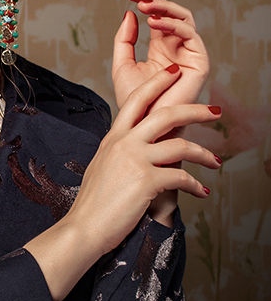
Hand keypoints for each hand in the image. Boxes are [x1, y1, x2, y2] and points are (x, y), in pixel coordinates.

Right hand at [65, 64, 220, 256]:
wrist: (85, 226)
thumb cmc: (93, 202)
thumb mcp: (102, 165)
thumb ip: (120, 151)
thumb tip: (138, 147)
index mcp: (113, 136)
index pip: (137, 99)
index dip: (158, 83)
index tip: (174, 74)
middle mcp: (125, 142)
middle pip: (166, 114)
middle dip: (196, 109)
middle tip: (214, 110)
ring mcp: (136, 159)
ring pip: (181, 145)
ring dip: (204, 153)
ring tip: (215, 161)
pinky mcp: (147, 181)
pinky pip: (182, 177)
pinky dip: (196, 185)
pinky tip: (201, 191)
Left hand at [113, 0, 209, 110]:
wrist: (146, 125)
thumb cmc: (135, 100)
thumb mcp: (122, 63)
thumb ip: (125, 39)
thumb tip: (129, 13)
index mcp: (160, 45)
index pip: (157, 12)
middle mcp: (176, 46)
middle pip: (170, 10)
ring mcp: (189, 52)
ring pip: (182, 17)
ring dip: (161, 6)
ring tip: (142, 3)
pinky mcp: (200, 61)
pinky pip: (189, 34)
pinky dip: (171, 24)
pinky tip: (154, 21)